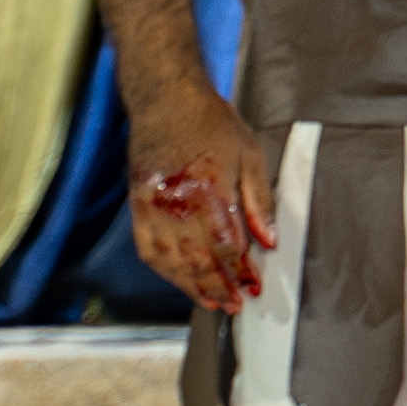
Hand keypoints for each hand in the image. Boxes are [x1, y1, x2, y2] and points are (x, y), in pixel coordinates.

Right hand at [125, 97, 275, 313]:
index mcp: (210, 189)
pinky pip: (148, 249)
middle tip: (234, 304)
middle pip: (198, 259)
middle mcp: (178, 203)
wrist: (167, 101)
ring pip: (171, 261)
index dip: (240, 272)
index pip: (227, 245)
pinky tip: (179, 279)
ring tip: (210, 300)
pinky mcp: (137, 206)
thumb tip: (269, 239)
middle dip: (218, 286)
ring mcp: (153, 206)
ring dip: (191, 286)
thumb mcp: (250, 154)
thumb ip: (259, 201)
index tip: (253, 288)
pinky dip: (164, 270)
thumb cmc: (212, 123)